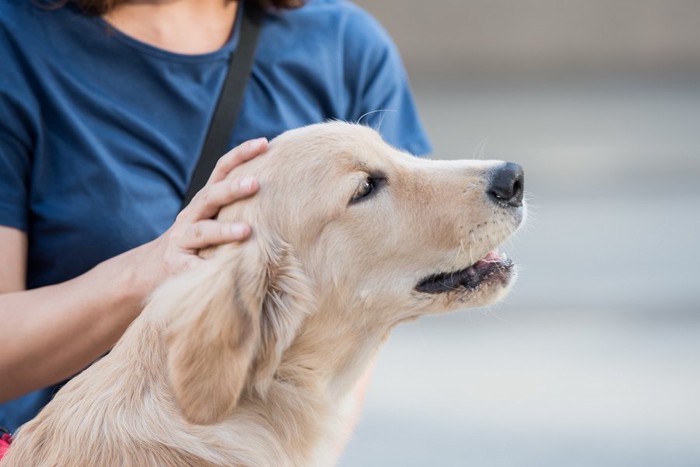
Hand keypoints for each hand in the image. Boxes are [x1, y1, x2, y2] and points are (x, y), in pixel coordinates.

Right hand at [135, 137, 266, 295]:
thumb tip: (281, 185)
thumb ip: (238, 205)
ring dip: (223, 231)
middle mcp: (192, 215)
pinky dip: (206, 270)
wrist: (152, 268)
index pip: (222, 170)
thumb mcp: (214, 217)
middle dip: (232, 189)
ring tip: (246, 232)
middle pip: (211, 196)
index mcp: (205, 201)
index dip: (241, 154)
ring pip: (202, 232)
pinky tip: (221, 273)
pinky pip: (193, 268)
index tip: (264, 142)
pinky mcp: (177, 266)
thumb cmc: (198, 241)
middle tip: (256, 183)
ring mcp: (182, 240)